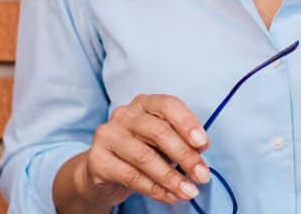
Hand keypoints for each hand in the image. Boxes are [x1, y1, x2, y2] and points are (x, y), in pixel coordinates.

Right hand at [78, 94, 211, 205]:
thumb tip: (201, 147)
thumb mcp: (163, 143)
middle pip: (158, 132)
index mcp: (144, 104)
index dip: (187, 123)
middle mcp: (124, 115)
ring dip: (171, 178)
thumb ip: (182, 141)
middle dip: (185, 155)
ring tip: (189, 191)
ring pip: (145, 157)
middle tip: (202, 176)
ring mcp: (108, 135)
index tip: (203, 143)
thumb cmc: (141, 151)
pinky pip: (131, 176)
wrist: (102, 171)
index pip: (168, 105)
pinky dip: (155, 189)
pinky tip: (170, 197)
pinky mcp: (98, 160)